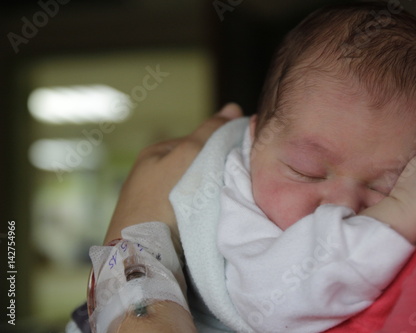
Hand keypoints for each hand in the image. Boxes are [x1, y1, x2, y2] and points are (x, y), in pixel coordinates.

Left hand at [103, 103, 242, 252]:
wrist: (140, 254)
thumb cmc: (161, 200)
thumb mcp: (187, 157)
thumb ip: (209, 133)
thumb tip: (233, 107)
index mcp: (156, 153)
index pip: (198, 140)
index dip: (222, 146)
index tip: (242, 158)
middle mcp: (153, 174)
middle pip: (197, 165)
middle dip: (216, 171)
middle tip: (237, 182)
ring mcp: (155, 201)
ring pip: (196, 189)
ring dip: (211, 193)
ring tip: (227, 201)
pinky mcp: (161, 225)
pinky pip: (191, 209)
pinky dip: (203, 211)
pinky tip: (213, 218)